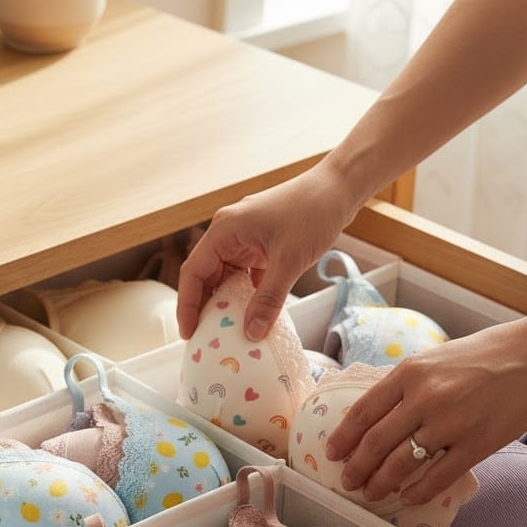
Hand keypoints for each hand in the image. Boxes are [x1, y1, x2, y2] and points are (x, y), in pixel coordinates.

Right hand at [177, 165, 356, 340]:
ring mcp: (244, 238)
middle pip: (206, 276)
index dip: (188, 305)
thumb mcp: (289, 261)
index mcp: (224, 230)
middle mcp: (228, 233)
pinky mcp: (260, 244)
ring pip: (225, 277)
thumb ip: (268, 299)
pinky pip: (245, 274)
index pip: (193, 272)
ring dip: (227, 302)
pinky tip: (253, 314)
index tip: (189, 332)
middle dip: (206, 307)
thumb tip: (251, 332)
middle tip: (208, 338)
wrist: (339, 189)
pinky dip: (247, 294)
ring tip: (228, 330)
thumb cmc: (312, 212)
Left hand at [325, 317, 526, 503]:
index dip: (344, 437)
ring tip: (371, 493)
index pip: (364, 412)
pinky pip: (438, 476)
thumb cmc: (484, 355)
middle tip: (347, 482)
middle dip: (357, 467)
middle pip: (376, 442)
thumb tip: (377, 415)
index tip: (332, 453)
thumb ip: (405, 385)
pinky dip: (419, 491)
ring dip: (381, 483)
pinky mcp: (477, 444)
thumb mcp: (433, 359)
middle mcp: (424, 398)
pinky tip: (408, 497)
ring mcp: (451, 423)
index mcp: (409, 373)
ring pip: (402, 463)